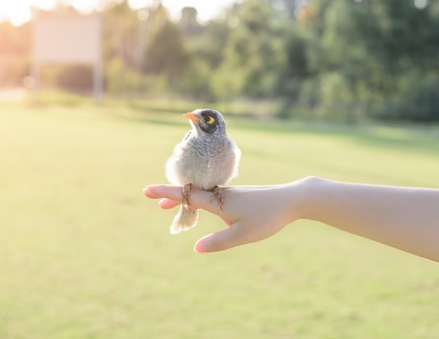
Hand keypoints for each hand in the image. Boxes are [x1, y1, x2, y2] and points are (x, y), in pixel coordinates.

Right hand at [143, 181, 302, 252]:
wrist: (292, 199)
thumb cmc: (267, 217)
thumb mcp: (242, 235)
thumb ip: (218, 242)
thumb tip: (196, 247)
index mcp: (219, 202)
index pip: (187, 196)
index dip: (166, 193)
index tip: (147, 190)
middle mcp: (221, 194)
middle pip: (190, 193)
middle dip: (171, 196)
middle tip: (153, 200)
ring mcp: (230, 194)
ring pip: (201, 195)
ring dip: (184, 199)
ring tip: (170, 208)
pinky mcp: (238, 196)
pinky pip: (211, 197)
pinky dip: (199, 201)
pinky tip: (204, 208)